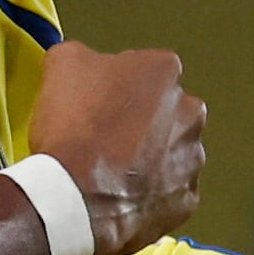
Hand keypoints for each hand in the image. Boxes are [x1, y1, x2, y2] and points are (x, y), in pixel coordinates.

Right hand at [27, 43, 204, 254]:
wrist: (74, 197)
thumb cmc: (73, 131)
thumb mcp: (62, 65)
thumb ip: (80, 54)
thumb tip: (82, 60)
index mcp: (163, 71)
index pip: (145, 68)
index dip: (118, 85)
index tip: (99, 100)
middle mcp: (189, 111)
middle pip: (165, 110)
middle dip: (142, 121)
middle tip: (105, 135)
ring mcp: (191, 158)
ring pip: (171, 152)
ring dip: (149, 158)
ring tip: (111, 169)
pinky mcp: (185, 200)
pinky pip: (169, 192)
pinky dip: (150, 193)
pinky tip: (121, 194)